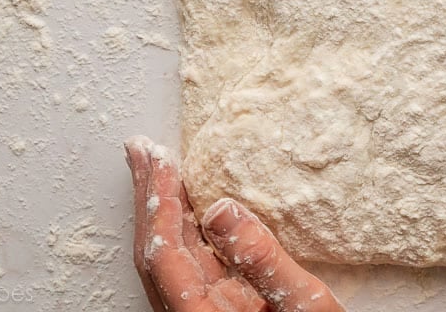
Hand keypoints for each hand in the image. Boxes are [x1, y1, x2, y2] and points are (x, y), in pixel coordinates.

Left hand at [124, 136, 343, 311]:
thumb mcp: (304, 304)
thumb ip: (263, 259)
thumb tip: (222, 209)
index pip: (165, 255)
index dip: (160, 203)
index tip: (159, 160)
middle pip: (155, 254)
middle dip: (148, 198)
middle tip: (141, 150)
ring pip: (170, 259)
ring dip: (164, 210)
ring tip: (157, 165)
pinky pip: (192, 265)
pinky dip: (188, 229)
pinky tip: (192, 204)